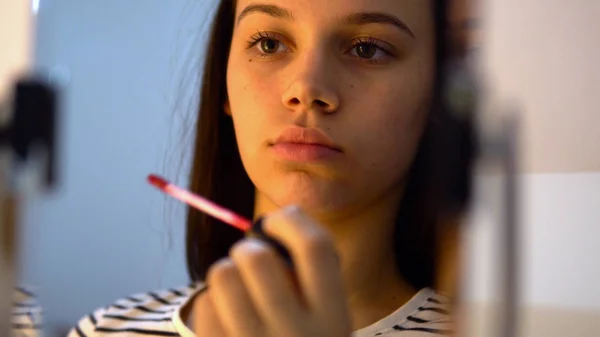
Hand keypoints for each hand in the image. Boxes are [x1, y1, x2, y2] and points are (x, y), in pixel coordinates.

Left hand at [191, 206, 351, 336]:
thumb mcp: (327, 318)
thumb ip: (313, 274)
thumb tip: (281, 217)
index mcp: (333, 320)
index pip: (316, 248)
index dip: (292, 222)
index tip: (277, 222)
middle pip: (256, 256)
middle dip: (249, 248)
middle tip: (253, 260)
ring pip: (223, 274)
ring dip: (229, 272)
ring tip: (239, 289)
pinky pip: (204, 305)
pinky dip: (214, 303)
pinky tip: (228, 319)